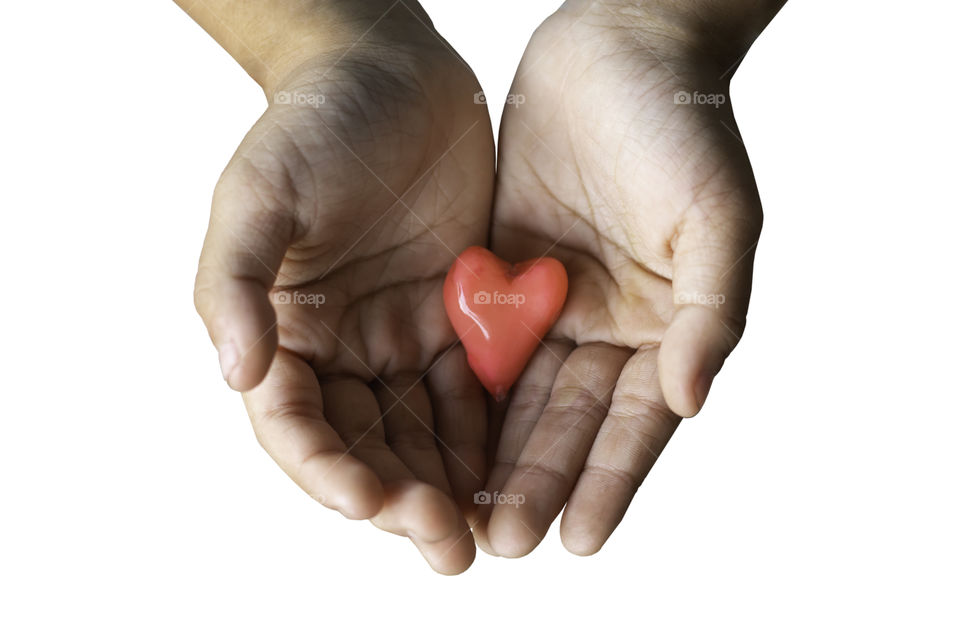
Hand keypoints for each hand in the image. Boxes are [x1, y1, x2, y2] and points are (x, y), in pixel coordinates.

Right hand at [192, 8, 493, 573]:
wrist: (393, 74)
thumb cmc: (315, 124)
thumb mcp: (260, 192)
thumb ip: (238, 281)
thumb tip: (237, 372)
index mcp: (284, 332)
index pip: (298, 425)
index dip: (329, 471)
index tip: (372, 501)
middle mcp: (342, 348)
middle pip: (368, 445)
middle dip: (402, 500)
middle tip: (446, 545)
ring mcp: (402, 336)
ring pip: (424, 431)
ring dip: (452, 484)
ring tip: (489, 532)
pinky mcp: (460, 317)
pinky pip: (475, 390)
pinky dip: (490, 433)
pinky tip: (515, 467)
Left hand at [474, 0, 772, 556]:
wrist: (619, 48)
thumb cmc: (684, 125)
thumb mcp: (718, 218)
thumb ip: (709, 312)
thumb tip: (691, 401)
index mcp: (663, 326)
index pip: (635, 423)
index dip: (609, 483)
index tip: (578, 540)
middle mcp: (606, 327)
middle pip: (568, 421)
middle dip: (538, 482)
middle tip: (503, 542)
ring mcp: (550, 303)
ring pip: (516, 394)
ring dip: (493, 454)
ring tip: (464, 512)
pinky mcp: (501, 272)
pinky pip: (476, 339)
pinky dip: (458, 387)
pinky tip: (432, 433)